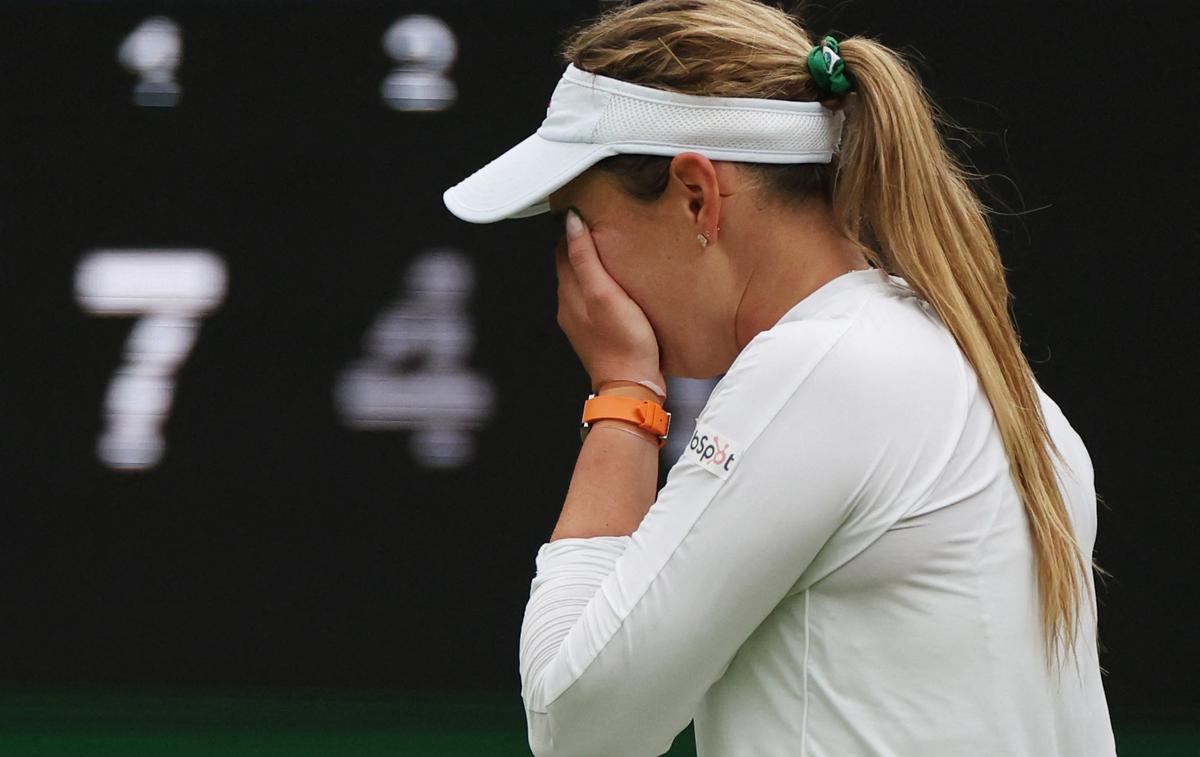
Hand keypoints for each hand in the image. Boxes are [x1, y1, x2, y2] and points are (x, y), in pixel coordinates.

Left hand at [555, 209, 664, 393]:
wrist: (632, 385)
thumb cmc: (623, 342)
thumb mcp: (604, 293)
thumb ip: (585, 257)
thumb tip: (571, 223)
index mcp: (568, 293)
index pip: (563, 250)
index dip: (575, 230)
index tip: (590, 215)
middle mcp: (569, 307)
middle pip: (572, 266)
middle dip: (585, 247)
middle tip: (606, 230)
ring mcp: (582, 322)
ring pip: (583, 284)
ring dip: (596, 268)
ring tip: (617, 255)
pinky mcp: (597, 333)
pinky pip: (595, 301)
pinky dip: (604, 288)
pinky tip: (622, 288)